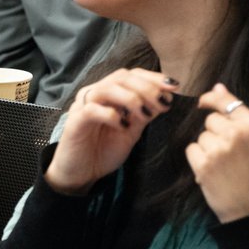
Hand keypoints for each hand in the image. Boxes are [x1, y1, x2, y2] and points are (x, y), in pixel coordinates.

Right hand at [45, 69, 179, 195]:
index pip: (131, 75)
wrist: (80, 173)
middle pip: (121, 77)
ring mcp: (83, 106)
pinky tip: (123, 126)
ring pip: (107, 88)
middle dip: (147, 87)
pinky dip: (112, 115)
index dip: (153, 77)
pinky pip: (93, 110)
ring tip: (146, 114)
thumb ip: (143, 114)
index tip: (174, 87)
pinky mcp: (75, 121)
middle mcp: (95, 94)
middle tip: (162, 104)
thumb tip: (165, 98)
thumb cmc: (103, 151)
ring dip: (132, 98)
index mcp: (109, 94)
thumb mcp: (131, 131)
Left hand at [186, 84, 248, 223]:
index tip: (202, 102)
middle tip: (229, 155)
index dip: (211, 99)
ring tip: (224, 167)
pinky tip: (213, 173)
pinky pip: (191, 150)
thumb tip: (218, 85)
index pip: (225, 100)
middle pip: (210, 120)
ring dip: (206, 150)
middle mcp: (237, 132)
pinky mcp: (205, 163)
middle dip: (214, 134)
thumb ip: (238, 115)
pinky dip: (198, 161)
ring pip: (200, 137)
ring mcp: (220, 147)